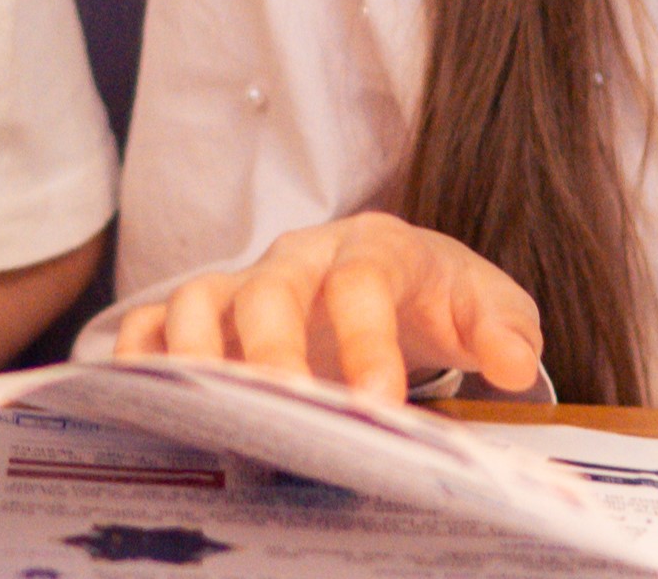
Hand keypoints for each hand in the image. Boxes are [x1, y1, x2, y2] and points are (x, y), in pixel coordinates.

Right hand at [110, 214, 541, 403]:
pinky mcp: (211, 315)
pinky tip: (144, 398)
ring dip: (198, 353)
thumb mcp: (488, 307)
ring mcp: (248, 282)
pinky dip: (139, 354)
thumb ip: (505, 330)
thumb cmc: (438, 297)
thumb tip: (518, 365)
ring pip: (201, 298)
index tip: (379, 405)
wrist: (401, 276)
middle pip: (272, 288)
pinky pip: (155, 321)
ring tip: (208, 409)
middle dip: (274, 351)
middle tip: (287, 409)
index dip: (367, 340)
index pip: (364, 280)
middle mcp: (300, 257)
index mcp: (375, 248)